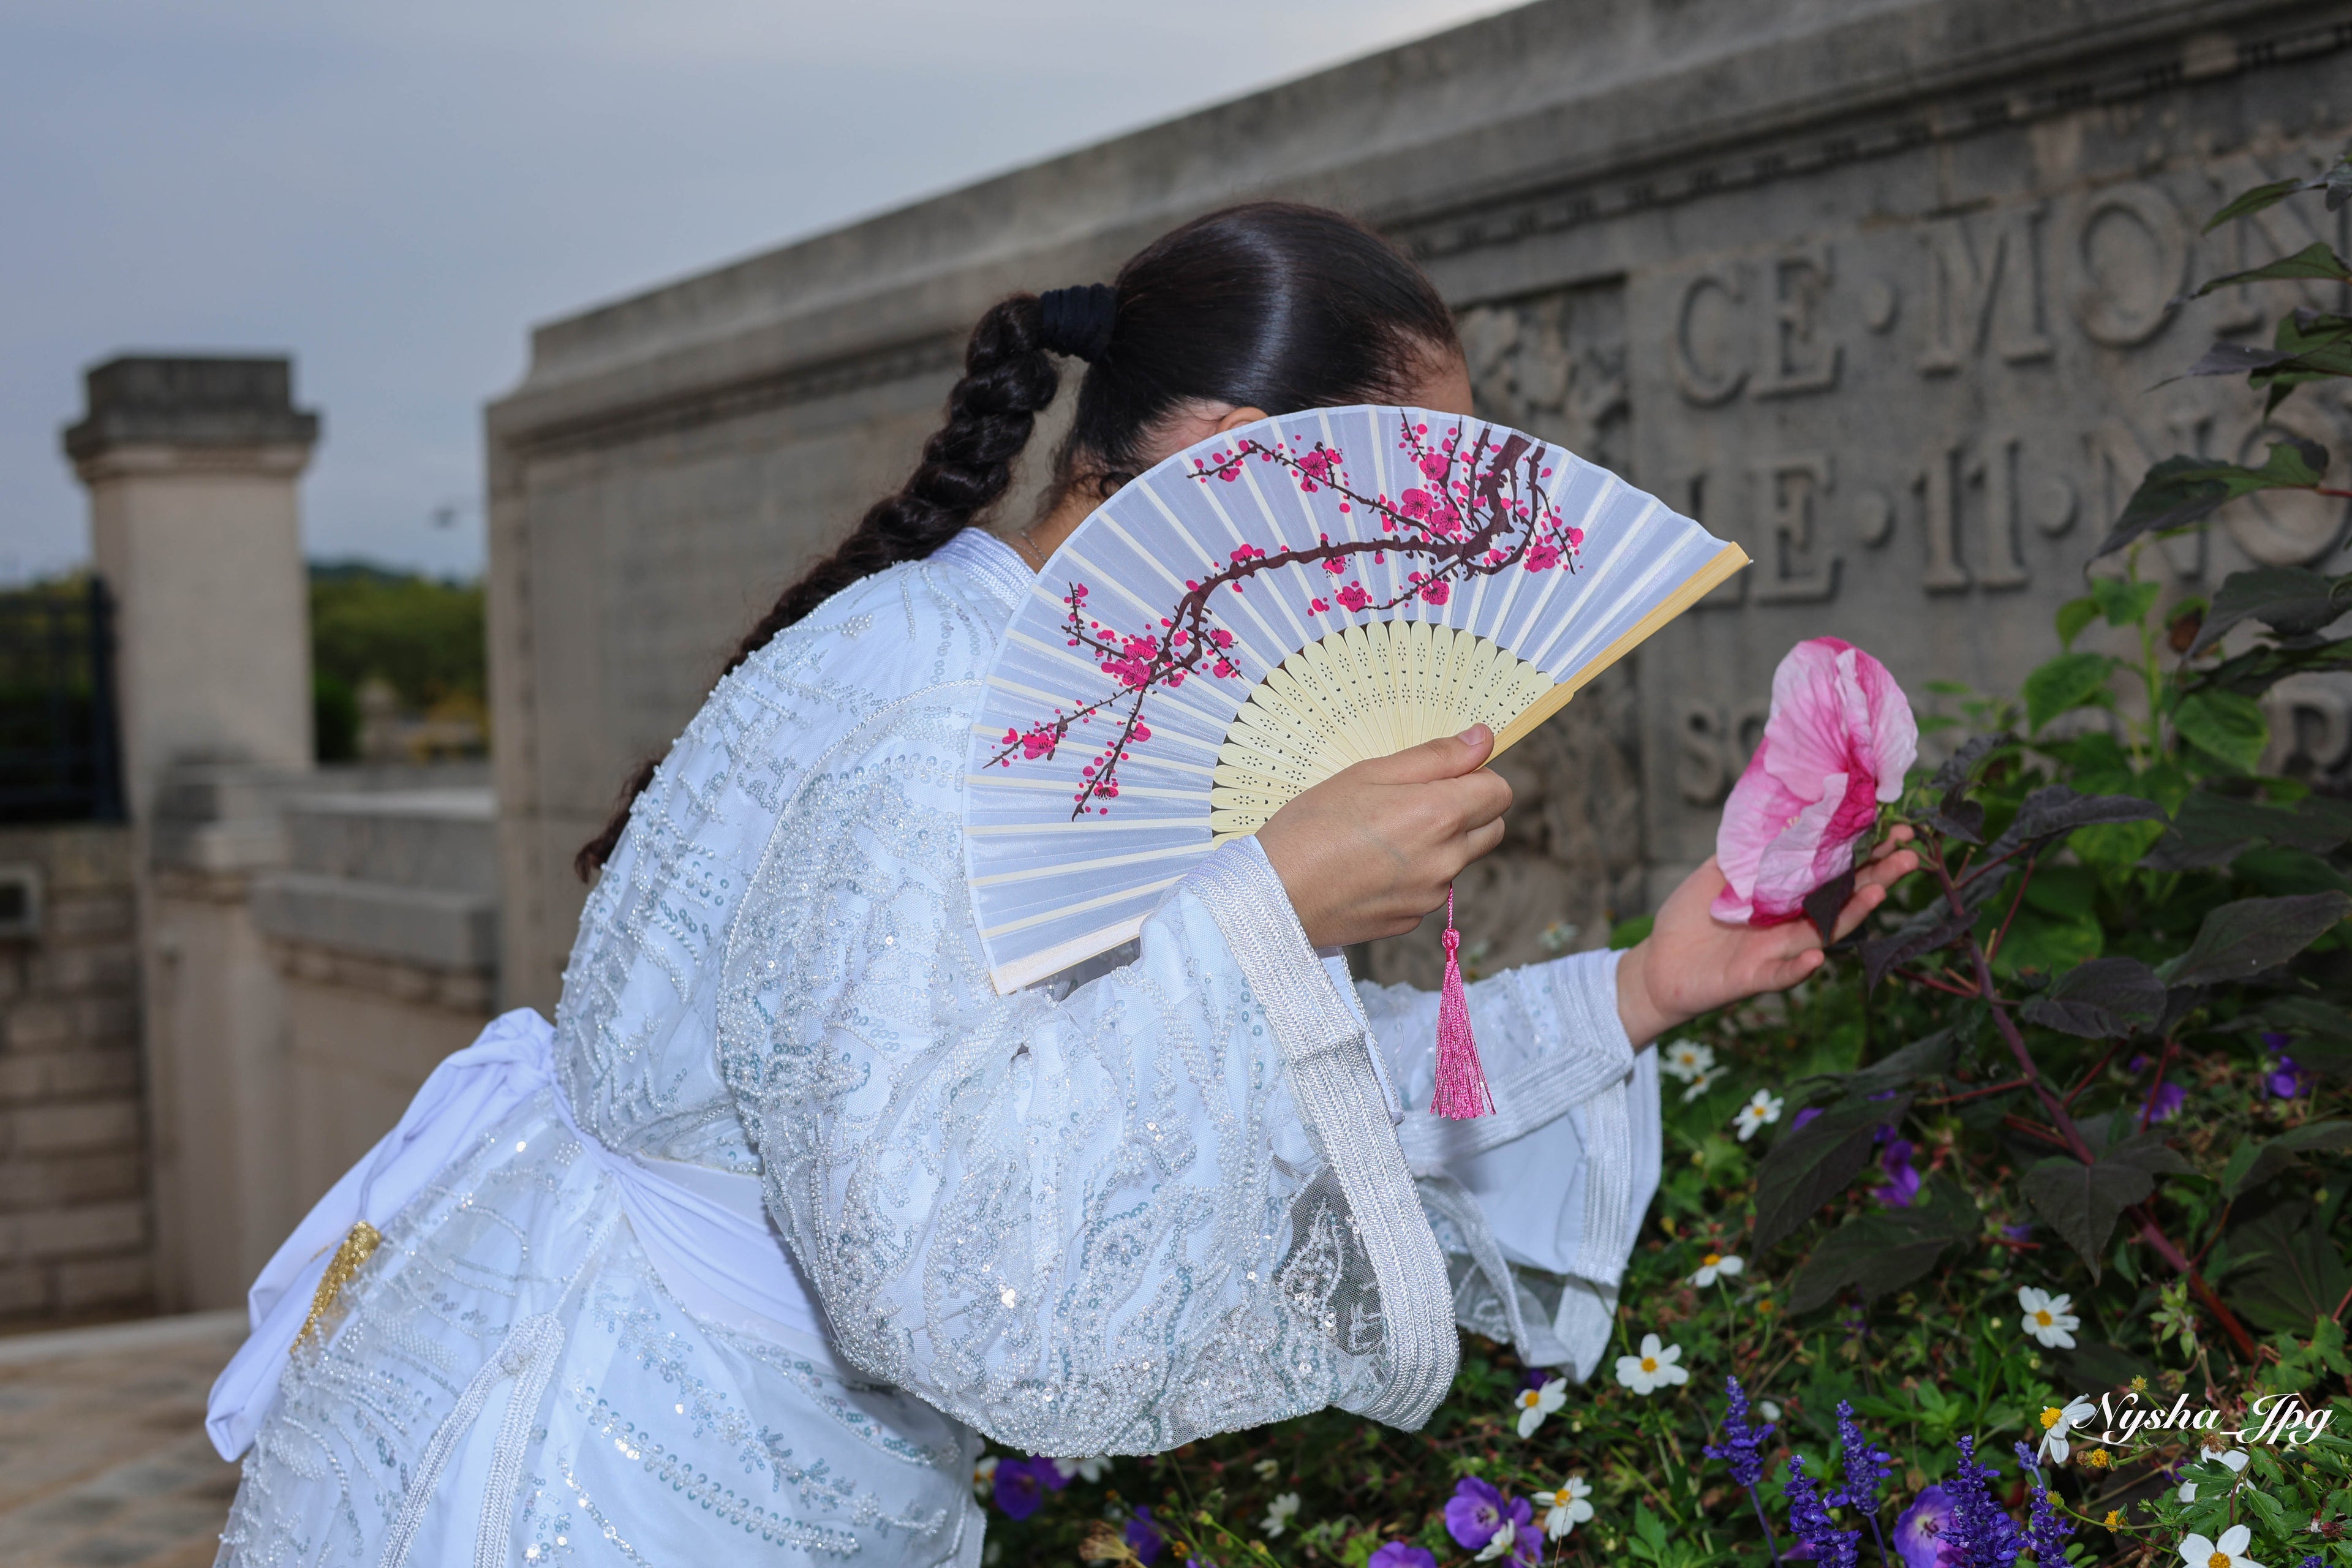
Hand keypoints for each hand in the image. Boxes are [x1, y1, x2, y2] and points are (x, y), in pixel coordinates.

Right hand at [1258, 725, 1513, 948]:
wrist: (1273, 896)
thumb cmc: (1312, 825)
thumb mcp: (1369, 773)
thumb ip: (1435, 757)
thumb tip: (1483, 739)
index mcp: (1440, 814)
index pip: (1500, 792)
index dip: (1477, 777)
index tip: (1444, 775)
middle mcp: (1446, 859)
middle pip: (1491, 829)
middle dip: (1468, 811)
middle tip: (1414, 801)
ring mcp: (1430, 896)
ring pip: (1458, 861)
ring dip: (1438, 845)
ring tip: (1381, 837)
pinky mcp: (1410, 920)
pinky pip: (1428, 890)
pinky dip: (1412, 876)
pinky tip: (1369, 868)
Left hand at [1614, 829, 1919, 1047]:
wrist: (1657, 965)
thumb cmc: (1690, 918)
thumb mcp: (1716, 873)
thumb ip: (1746, 850)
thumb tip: (1778, 812)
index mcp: (1786, 895)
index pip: (1832, 871)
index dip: (1862, 852)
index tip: (1894, 828)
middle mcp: (1790, 922)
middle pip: (1842, 898)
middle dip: (1878, 877)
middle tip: (1911, 855)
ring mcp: (1776, 950)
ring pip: (1822, 932)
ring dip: (1852, 913)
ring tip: (1879, 891)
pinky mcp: (1752, 977)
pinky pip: (1779, 974)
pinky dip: (1796, 967)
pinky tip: (1816, 955)